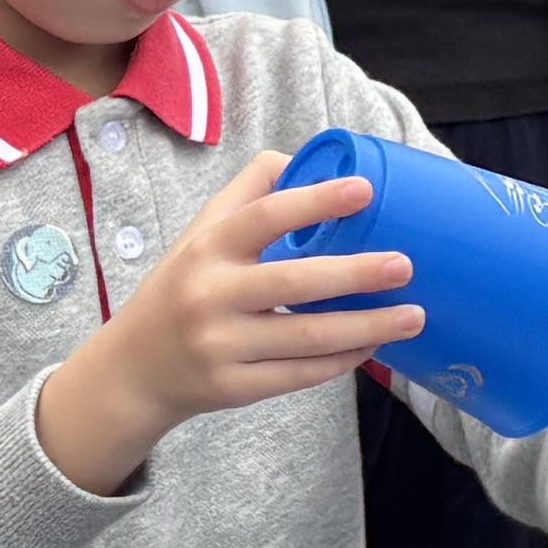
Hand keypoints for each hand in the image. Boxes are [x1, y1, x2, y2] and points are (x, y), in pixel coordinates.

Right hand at [30, 163, 425, 493]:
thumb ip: (250, 191)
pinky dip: (343, 360)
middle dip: (357, 274)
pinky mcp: (234, 388)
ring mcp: (221, 346)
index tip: (365, 190)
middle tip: (406, 265)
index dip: (315, 201)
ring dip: (368, 326)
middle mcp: (211, 296)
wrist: (135, 368)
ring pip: (308, 337)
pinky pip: (301, 374)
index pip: (265, 216)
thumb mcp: (201, 232)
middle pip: (295, 282)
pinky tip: (373, 344)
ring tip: (413, 315)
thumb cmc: (184, 286)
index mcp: (207, 248)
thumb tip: (306, 159)